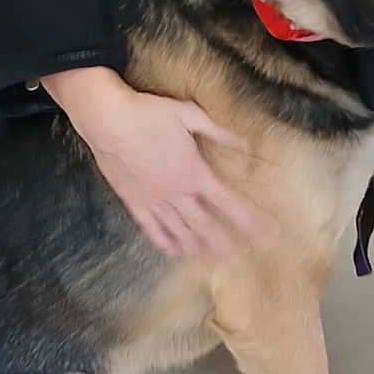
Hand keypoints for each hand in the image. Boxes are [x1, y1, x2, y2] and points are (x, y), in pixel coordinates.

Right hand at [43, 68, 268, 258]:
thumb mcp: (189, 115)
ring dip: (199, 247)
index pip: (229, 202)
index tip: (267, 232)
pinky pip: (151, 228)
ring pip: (180, 230)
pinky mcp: (133, 200)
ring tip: (213, 261)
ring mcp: (154, 199)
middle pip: (206, 225)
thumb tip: (244, 143)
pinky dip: (164, 241)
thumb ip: (218, 132)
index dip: (250, 220)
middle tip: (241, 258)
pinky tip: (174, 251)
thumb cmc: (147, 113)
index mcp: (194, 172)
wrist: (107, 119)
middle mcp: (176, 192)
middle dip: (226, 243)